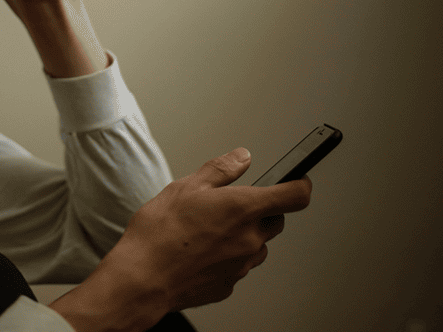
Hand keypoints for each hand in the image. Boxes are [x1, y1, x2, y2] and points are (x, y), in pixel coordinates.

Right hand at [115, 148, 311, 310]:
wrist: (142, 278)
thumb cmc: (159, 234)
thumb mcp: (186, 186)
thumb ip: (221, 170)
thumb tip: (241, 158)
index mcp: (243, 209)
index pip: (295, 196)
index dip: (300, 184)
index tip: (297, 179)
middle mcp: (249, 239)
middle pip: (275, 221)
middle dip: (260, 210)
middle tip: (229, 204)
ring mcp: (241, 265)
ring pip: (257, 245)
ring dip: (244, 235)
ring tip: (208, 229)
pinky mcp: (228, 285)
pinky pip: (237, 266)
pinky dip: (227, 257)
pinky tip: (200, 250)